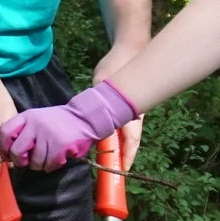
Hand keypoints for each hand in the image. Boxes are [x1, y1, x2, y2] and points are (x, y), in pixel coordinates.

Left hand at [0, 82, 138, 172]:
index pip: (4, 132)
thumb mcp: (37, 119)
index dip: (3, 147)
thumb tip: (7, 154)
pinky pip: (48, 165)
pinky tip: (57, 158)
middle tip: (27, 161)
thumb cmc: (58, 122)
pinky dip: (51, 166)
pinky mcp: (60, 146)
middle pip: (16, 151)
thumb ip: (23, 132)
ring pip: (34, 162)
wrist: (85, 117)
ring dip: (39, 165)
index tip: (7, 155)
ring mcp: (48, 135)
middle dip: (20, 161)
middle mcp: (35, 124)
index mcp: (27, 116)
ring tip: (47, 157)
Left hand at [92, 46, 146, 163]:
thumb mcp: (102, 81)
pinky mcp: (123, 107)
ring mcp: (130, 111)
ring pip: (124, 135)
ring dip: (114, 148)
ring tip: (103, 161)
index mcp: (131, 110)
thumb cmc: (118, 64)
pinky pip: (118, 126)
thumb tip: (86, 116)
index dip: (127, 156)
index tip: (123, 170)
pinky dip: (110, 136)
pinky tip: (98, 141)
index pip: (132, 139)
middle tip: (109, 171)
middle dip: (120, 157)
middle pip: (128, 141)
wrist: (129, 48)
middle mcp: (133, 114)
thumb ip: (96, 99)